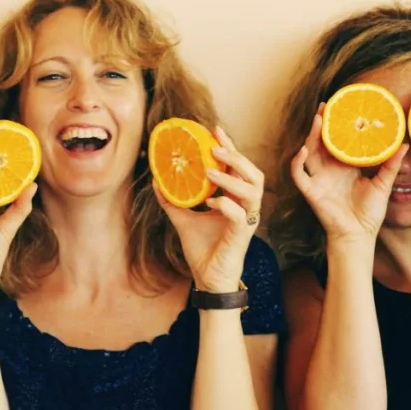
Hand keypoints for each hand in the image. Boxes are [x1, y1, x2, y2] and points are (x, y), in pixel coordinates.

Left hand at [154, 126, 263, 292]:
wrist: (208, 279)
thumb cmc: (202, 249)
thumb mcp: (183, 219)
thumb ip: (173, 200)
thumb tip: (156, 181)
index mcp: (236, 199)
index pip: (238, 167)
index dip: (229, 147)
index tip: (214, 130)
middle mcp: (246, 206)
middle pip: (254, 173)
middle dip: (236, 156)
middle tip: (214, 147)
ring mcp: (247, 220)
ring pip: (253, 190)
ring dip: (232, 178)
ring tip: (210, 170)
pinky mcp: (242, 235)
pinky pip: (240, 215)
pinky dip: (225, 205)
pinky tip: (209, 201)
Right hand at [291, 104, 407, 242]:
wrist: (359, 234)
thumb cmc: (370, 212)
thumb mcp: (383, 184)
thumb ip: (391, 165)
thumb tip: (406, 145)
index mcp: (344, 167)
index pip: (338, 141)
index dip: (337, 125)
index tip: (342, 107)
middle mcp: (329, 170)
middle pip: (320, 142)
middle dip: (321, 124)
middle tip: (325, 106)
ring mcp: (318, 179)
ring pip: (309, 153)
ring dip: (311, 136)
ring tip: (318, 121)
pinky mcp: (311, 191)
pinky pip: (299, 175)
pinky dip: (297, 162)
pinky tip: (303, 150)